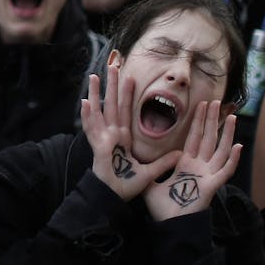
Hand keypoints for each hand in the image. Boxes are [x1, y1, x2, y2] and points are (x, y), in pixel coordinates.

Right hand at [82, 67, 178, 201]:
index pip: (126, 110)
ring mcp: (103, 139)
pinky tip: (84, 102)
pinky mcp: (97, 146)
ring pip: (99, 111)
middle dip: (112, 85)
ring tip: (94, 76)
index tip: (130, 77)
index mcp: (123, 138)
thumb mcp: (149, 172)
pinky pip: (91, 128)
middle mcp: (112, 134)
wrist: (114, 198)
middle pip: (112, 104)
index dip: (128, 94)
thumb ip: (163, 162)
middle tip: (112, 66)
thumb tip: (179, 154)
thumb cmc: (128, 186)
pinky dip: (87, 116)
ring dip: (96, 94)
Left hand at [144, 101, 240, 220]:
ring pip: (220, 150)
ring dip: (226, 134)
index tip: (201, 105)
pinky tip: (238, 146)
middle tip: (216, 102)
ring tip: (230, 116)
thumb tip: (136, 156)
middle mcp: (199, 167)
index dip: (198, 122)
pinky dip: (232, 159)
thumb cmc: (162, 207)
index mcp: (186, 164)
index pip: (194, 138)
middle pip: (208, 138)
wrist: (169, 225)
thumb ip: (149, 167)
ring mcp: (207, 175)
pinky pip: (225, 171)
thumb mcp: (151, 181)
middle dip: (212, 120)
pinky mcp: (212, 185)